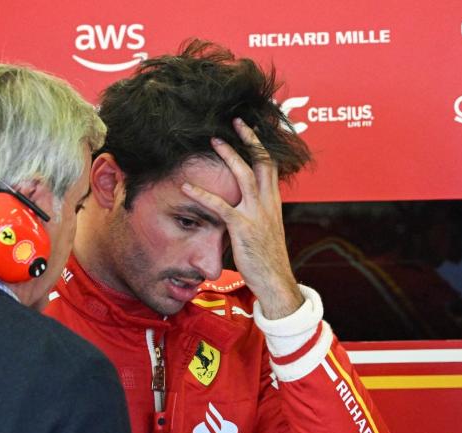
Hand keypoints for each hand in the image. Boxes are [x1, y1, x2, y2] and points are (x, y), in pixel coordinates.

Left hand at [181, 118, 302, 318]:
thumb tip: (245, 205)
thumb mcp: (266, 230)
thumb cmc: (267, 259)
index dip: (262, 145)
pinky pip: (220, 206)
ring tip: (213, 140)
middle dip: (249, 139)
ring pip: (243, 175)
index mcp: (273, 203)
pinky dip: (202, 194)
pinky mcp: (243, 227)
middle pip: (262, 161)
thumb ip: (257, 213)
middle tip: (236, 121)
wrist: (275, 281)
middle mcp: (268, 203)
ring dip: (228, 155)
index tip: (252, 129)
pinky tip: (186, 187)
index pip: (271, 166)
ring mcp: (256, 214)